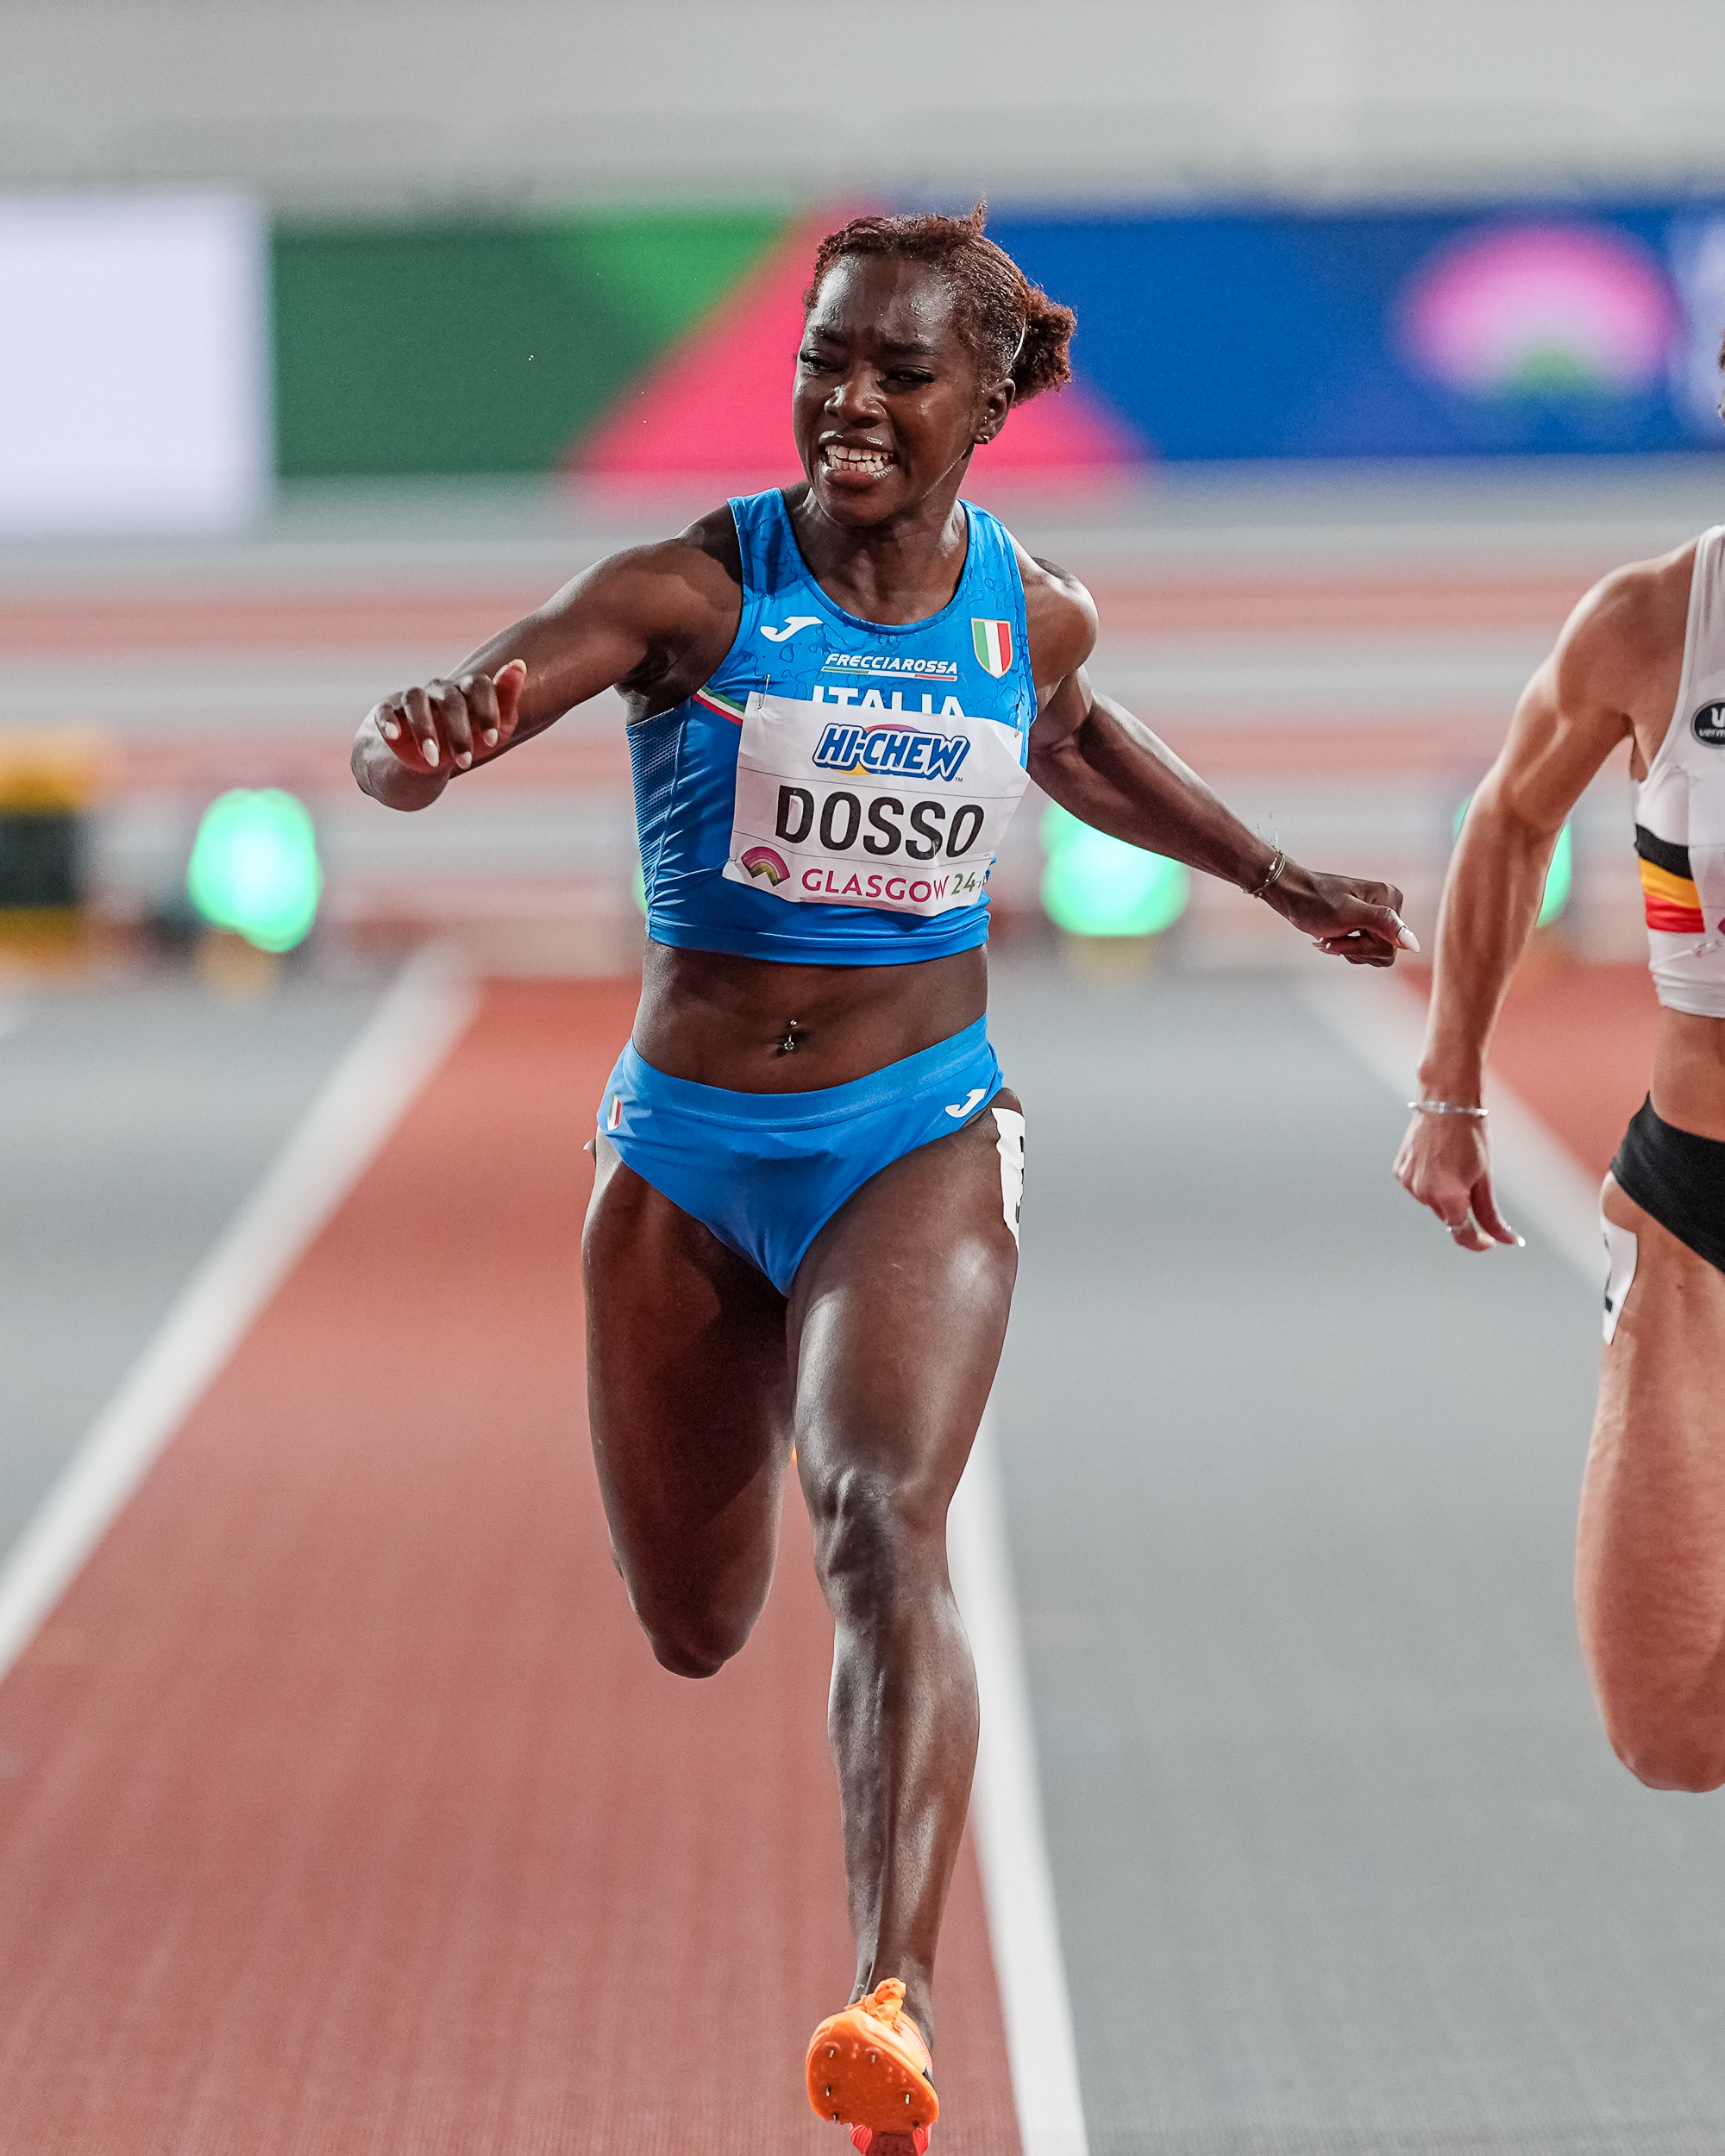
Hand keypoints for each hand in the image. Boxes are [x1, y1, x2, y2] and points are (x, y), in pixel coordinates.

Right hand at [373, 658, 526, 774]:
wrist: (429, 758)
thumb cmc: (470, 737)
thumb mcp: (496, 727)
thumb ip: (508, 698)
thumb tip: (520, 663)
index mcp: (467, 690)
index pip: (478, 685)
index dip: (487, 711)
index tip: (492, 741)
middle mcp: (439, 690)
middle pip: (449, 699)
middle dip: (459, 733)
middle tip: (466, 762)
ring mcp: (412, 698)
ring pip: (415, 700)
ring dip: (425, 730)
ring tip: (434, 760)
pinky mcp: (387, 711)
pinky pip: (385, 711)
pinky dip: (389, 721)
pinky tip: (394, 736)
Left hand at [1267, 864, 1417, 966]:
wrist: (1291, 895)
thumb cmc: (1314, 902)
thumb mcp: (1348, 914)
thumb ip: (1384, 925)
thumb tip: (1415, 945)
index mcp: (1391, 899)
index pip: (1391, 946)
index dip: (1361, 947)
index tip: (1337, 934)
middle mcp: (1391, 907)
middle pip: (1385, 952)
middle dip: (1354, 949)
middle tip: (1331, 938)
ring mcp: (1380, 916)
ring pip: (1376, 954)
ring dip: (1349, 950)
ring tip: (1330, 936)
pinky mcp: (1368, 925)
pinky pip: (1367, 951)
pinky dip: (1346, 948)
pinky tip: (1332, 938)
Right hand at [1393, 1109, 1521, 1251]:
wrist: (1446, 1102)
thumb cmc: (1470, 1134)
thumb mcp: (1485, 1177)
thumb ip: (1491, 1214)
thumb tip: (1505, 1239)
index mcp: (1449, 1196)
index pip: (1462, 1233)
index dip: (1477, 1241)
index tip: (1487, 1241)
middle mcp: (1424, 1193)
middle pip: (1448, 1216)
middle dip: (1461, 1206)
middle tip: (1472, 1177)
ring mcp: (1408, 1183)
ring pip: (1432, 1202)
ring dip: (1444, 1193)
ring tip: (1452, 1163)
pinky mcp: (1399, 1172)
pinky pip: (1418, 1187)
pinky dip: (1429, 1181)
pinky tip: (1437, 1160)